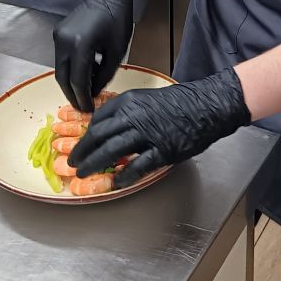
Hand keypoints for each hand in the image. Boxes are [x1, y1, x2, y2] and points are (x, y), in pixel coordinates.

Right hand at [53, 0, 134, 111]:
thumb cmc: (117, 19)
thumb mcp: (116, 51)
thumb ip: (104, 75)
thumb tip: (93, 92)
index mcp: (80, 44)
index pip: (78, 80)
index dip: (83, 98)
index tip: (89, 110)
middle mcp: (64, 41)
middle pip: (63, 77)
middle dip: (73, 94)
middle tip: (83, 106)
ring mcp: (58, 36)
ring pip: (60, 68)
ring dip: (72, 82)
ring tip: (86, 91)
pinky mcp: (59, 33)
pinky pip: (62, 57)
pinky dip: (71, 68)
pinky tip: (86, 72)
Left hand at [68, 68, 250, 187]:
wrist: (208, 106)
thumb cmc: (181, 102)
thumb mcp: (149, 98)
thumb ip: (129, 111)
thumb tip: (109, 127)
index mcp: (130, 101)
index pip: (98, 118)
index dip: (85, 133)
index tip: (78, 142)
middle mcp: (134, 116)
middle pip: (99, 135)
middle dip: (82, 151)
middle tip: (73, 162)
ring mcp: (148, 134)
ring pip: (111, 150)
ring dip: (94, 164)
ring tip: (84, 174)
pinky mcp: (162, 150)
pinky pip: (137, 166)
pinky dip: (124, 175)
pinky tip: (116, 182)